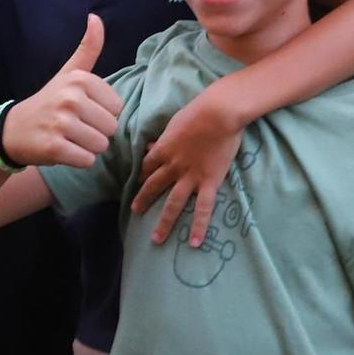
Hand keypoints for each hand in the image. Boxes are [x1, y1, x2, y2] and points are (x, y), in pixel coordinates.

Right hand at [1, 14, 120, 167]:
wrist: (14, 130)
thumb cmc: (49, 101)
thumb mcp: (68, 73)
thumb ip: (87, 48)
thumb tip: (96, 17)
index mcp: (80, 80)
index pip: (118, 108)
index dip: (102, 114)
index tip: (81, 111)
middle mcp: (71, 98)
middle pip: (111, 128)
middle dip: (96, 132)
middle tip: (74, 127)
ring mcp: (61, 123)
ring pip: (101, 146)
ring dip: (87, 147)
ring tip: (68, 138)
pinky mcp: (54, 147)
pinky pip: (87, 160)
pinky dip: (78, 160)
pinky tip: (62, 150)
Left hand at [131, 79, 244, 245]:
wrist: (219, 113)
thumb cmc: (198, 111)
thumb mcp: (174, 122)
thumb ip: (164, 138)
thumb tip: (152, 145)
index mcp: (163, 149)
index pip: (147, 166)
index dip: (142, 175)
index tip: (138, 182)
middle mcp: (172, 166)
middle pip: (153, 186)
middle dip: (143, 200)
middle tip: (134, 212)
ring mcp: (190, 177)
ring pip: (173, 203)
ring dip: (163, 223)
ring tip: (156, 239)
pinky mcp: (209, 182)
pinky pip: (202, 208)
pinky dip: (198, 226)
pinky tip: (194, 242)